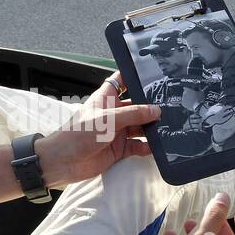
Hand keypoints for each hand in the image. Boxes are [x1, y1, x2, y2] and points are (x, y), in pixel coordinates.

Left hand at [34, 72, 157, 184]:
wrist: (63, 162)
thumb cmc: (78, 134)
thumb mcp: (108, 119)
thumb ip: (134, 114)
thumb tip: (156, 110)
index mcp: (107, 98)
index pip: (123, 80)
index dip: (135, 76)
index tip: (154, 73)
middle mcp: (114, 112)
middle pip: (137, 105)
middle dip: (152, 106)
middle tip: (171, 106)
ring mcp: (117, 131)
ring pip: (140, 127)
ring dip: (151, 128)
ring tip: (168, 127)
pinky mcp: (119, 148)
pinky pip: (138, 146)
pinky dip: (147, 147)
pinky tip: (155, 147)